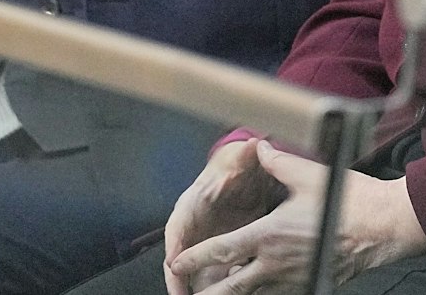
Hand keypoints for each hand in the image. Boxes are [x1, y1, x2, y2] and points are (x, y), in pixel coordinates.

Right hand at [163, 138, 287, 293]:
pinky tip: (230, 292)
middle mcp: (194, 226)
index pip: (177, 227)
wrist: (245, 176)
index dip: (174, 247)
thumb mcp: (240, 160)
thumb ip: (244, 155)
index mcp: (192, 203)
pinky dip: (220, 285)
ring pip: (196, 269)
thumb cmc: (236, 168)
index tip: (173, 264)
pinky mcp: (220, 251)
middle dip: (178, 278)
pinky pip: (216, 272)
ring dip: (199, 286)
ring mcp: (205, 240)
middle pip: (180, 256)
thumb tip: (252, 145)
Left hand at [166, 140, 425, 294]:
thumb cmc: (348, 198)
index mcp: (269, 235)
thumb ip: (275, 163)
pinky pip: (279, 294)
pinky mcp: (311, 284)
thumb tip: (259, 148)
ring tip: (218, 292)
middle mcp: (276, 263)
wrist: (385, 226)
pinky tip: (259, 287)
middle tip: (191, 291)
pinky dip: (264, 293)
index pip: (221, 251)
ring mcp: (294, 279)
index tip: (176, 262)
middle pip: (231, 288)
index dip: (195, 258)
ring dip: (235, 293)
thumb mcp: (305, 174)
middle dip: (208, 292)